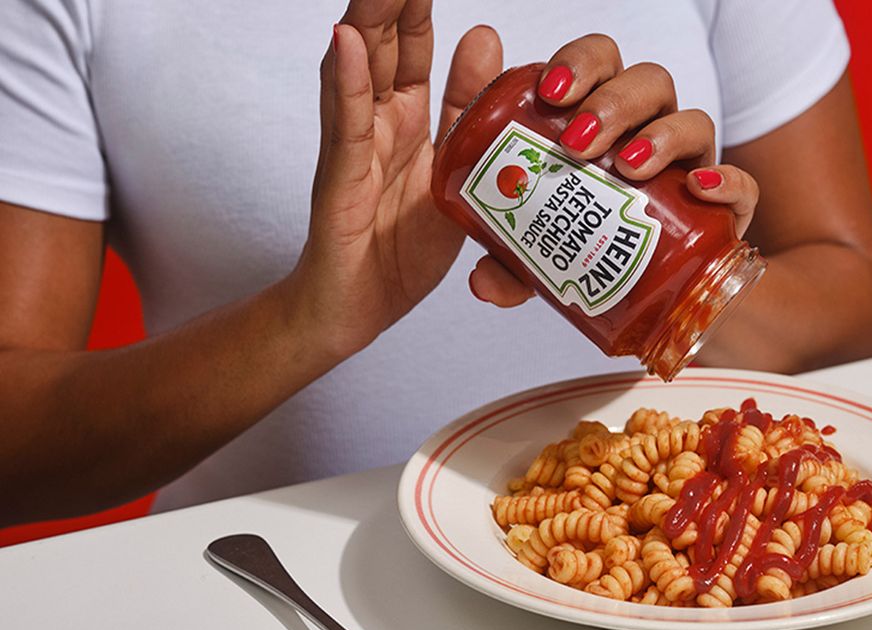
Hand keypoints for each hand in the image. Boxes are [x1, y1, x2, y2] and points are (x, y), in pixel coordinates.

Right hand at [289, 0, 502, 357]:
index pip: (407, 46)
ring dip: (365, 20)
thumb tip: (485, 40)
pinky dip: (346, 83)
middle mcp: (372, 125)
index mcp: (401, 121)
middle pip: (377, 45)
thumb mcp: (453, 171)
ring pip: (355, 71)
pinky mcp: (341, 184)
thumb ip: (466, 110)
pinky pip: (346, 127)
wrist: (357, 311)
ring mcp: (352, 150)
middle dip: (390, 1)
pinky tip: (345, 41)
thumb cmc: (399, 247)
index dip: (415, 5)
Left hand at [466, 34, 760, 307]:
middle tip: (576, 144)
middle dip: (612, 103)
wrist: (654, 304)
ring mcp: (692, 168)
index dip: (579, 64)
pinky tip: (701, 190)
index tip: (549, 92)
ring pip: (694, 120)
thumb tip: (480, 281)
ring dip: (662, 135)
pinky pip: (742, 187)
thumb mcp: (536, 258)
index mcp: (603, 122)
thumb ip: (508, 262)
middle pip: (647, 83)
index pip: (599, 64)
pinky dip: (728, 182)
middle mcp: (651, 133)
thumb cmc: (589, 256)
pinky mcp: (726, 212)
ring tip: (628, 167)